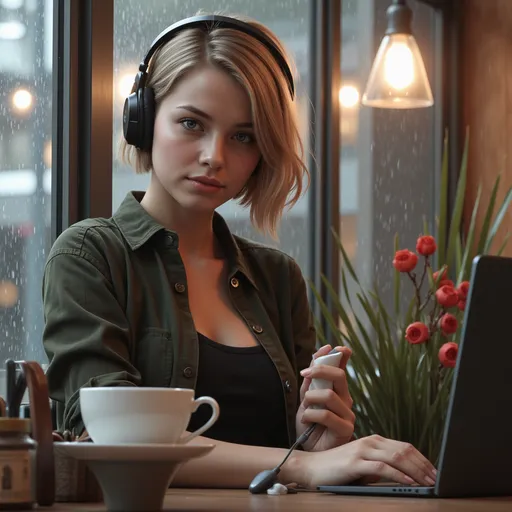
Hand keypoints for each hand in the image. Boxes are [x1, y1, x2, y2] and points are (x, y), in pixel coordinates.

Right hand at [286, 434, 437, 488]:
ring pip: (396, 457)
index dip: (422, 459)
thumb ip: (381, 465)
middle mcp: (370, 442)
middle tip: (437, 478)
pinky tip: (409, 483)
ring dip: (416, 471)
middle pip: (404, 450)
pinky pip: (383, 468)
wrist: (312, 468)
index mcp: (373, 440)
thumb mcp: (363, 464)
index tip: (434, 471)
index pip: (404, 447)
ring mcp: (362, 450)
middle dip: (424, 465)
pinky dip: (399, 475)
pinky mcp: (355, 462)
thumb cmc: (337, 469)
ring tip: (428, 482)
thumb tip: (406, 476)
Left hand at [296, 344, 354, 451]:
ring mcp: (347, 414)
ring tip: (305, 408)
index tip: (333, 346)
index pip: (341, 369)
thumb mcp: (306, 400)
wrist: (311, 452)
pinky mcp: (345, 429)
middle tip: (305, 374)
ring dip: (310, 398)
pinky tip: (307, 421)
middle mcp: (345, 400)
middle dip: (320, 370)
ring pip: (329, 395)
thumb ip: (311, 382)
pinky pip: (326, 414)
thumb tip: (315, 360)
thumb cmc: (310, 427)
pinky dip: (310, 415)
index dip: (340, 355)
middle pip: (339, 376)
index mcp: (337, 391)